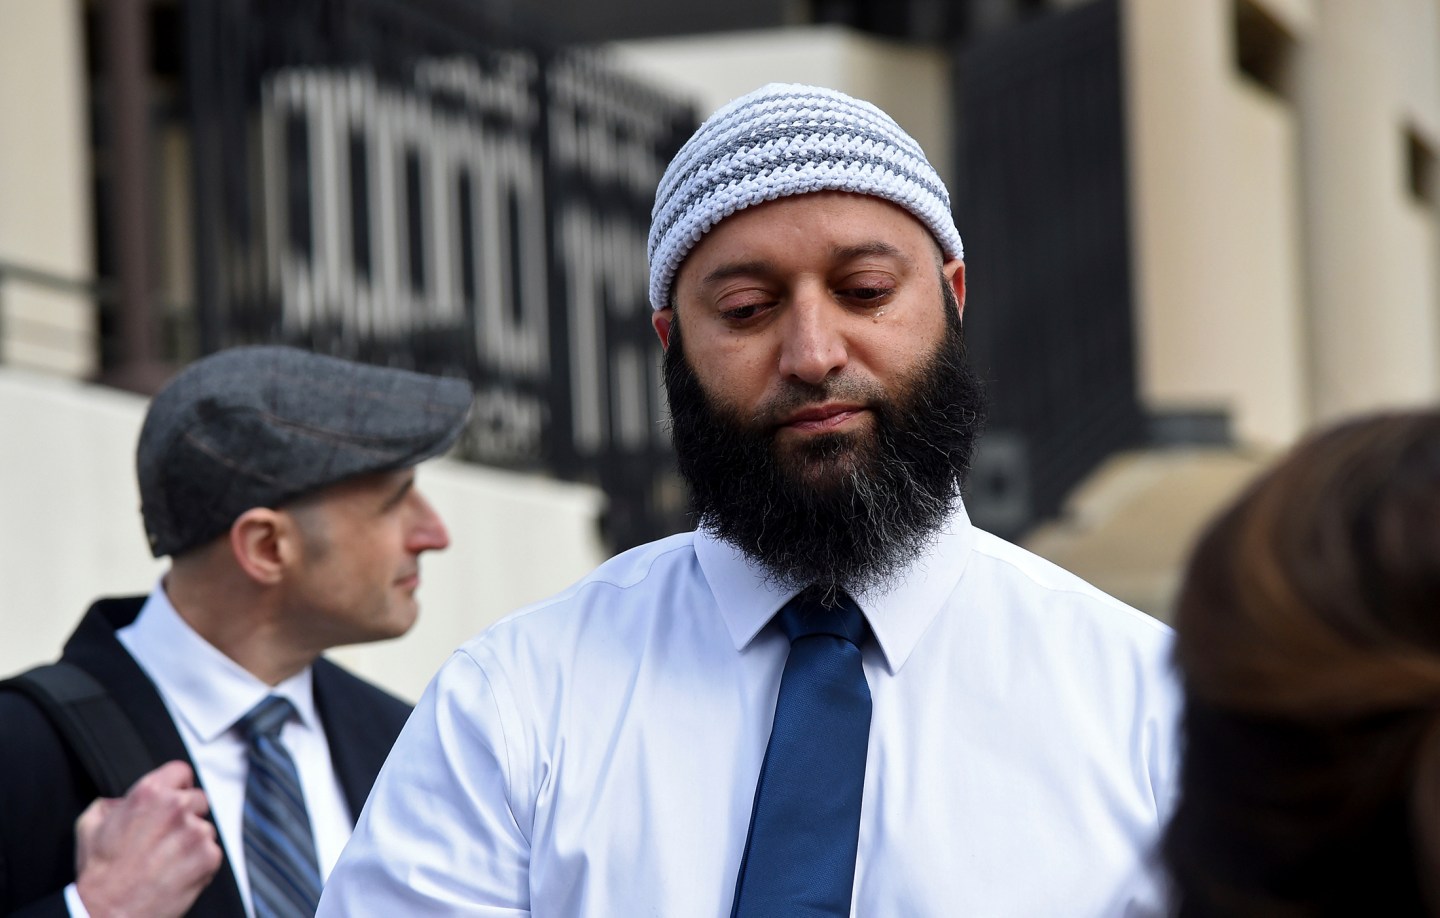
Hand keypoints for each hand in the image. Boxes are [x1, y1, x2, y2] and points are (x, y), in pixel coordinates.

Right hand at [74, 760, 223, 917]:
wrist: (107, 912)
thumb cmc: (99, 873)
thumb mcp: (90, 825)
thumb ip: (111, 803)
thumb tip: (122, 800)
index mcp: (150, 792)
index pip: (181, 772)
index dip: (177, 786)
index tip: (173, 798)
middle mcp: (176, 806)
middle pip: (198, 799)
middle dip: (186, 816)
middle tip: (166, 838)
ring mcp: (195, 831)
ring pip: (206, 828)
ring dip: (192, 841)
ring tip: (167, 860)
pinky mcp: (209, 856)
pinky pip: (212, 852)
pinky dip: (199, 863)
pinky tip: (176, 873)